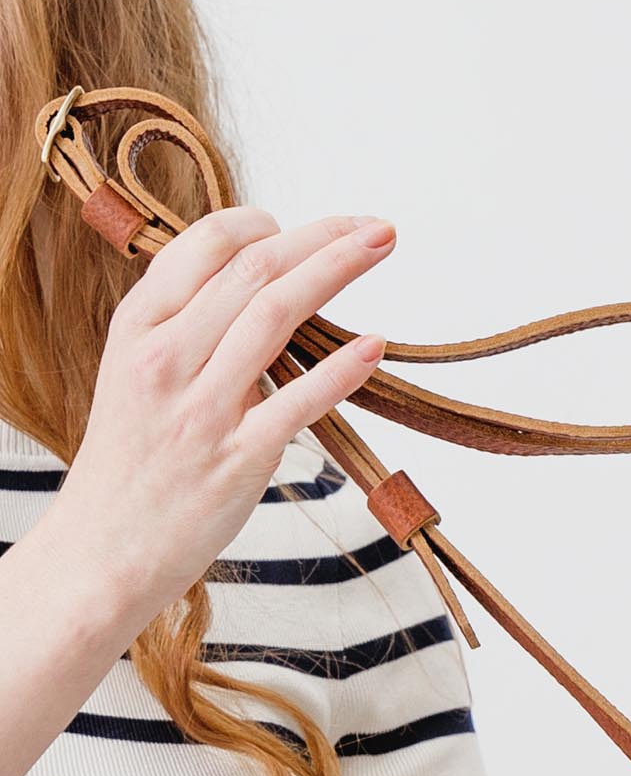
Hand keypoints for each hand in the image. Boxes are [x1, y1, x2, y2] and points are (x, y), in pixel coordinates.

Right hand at [53, 207, 396, 612]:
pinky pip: (298, 402)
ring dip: (336, 272)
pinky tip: (375, 346)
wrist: (104, 550)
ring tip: (381, 248)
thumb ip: (187, 331)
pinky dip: (340, 370)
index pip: (204, 246)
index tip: (302, 227)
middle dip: (322, 238)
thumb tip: (253, 291)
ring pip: (275, 316)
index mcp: (138, 328)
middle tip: (374, 225)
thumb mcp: (135, 377)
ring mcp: (203, 408)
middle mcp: (166, 358)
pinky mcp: (238, 458)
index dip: (263, 225)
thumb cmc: (130, 466)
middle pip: (254, 271)